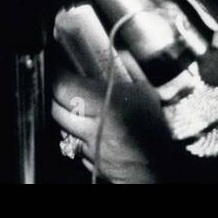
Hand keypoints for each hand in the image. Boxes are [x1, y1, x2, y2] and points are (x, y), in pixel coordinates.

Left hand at [50, 71, 167, 182]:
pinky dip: (77, 137)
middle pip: (56, 108)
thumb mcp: (146, 92)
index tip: (57, 68)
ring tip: (79, 109)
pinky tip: (90, 131)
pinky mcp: (88, 162)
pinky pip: (73, 146)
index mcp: (107, 104)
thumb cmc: (155, 128)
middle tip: (63, 86)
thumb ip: (131, 70)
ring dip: (66, 117)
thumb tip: (121, 52)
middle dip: (56, 96)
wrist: (161, 166)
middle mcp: (93, 127)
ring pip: (62, 128)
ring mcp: (89, 148)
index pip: (64, 88)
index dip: (57, 76)